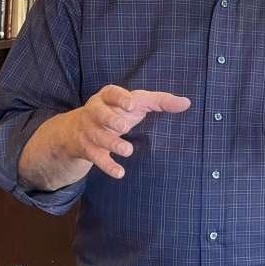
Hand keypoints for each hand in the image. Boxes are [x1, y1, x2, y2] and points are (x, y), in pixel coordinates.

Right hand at [23, 84, 189, 186]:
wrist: (77, 131)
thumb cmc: (116, 112)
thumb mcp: (136, 104)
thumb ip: (160, 101)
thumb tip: (187, 103)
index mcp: (107, 97)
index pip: (111, 92)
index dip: (120, 97)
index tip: (131, 104)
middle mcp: (94, 111)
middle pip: (98, 113)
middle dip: (110, 119)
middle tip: (124, 127)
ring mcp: (88, 130)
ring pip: (96, 136)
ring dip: (112, 143)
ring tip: (128, 150)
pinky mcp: (87, 149)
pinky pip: (95, 157)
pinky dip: (107, 166)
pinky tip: (120, 173)